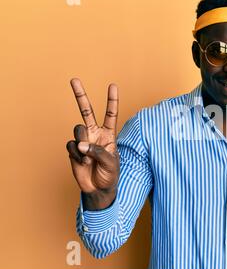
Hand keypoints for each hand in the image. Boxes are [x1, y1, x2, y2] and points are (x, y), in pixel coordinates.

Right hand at [66, 78, 118, 207]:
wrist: (98, 189)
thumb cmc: (110, 174)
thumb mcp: (111, 162)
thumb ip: (97, 150)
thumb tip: (80, 144)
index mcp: (109, 134)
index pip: (111, 114)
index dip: (112, 100)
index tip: (113, 85)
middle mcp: (95, 134)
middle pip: (86, 111)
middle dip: (80, 95)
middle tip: (74, 79)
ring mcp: (83, 140)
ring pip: (77, 129)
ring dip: (83, 142)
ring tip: (88, 156)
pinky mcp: (73, 149)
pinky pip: (71, 145)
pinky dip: (76, 154)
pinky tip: (82, 162)